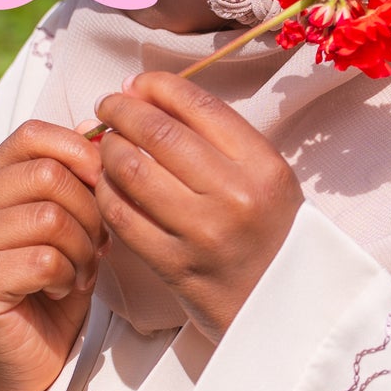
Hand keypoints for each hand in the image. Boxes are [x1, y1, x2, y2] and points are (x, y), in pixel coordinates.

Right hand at [0, 119, 105, 390]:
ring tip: (76, 271)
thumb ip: (76, 175)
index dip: (81, 153)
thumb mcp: (70, 218)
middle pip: (49, 175)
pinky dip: (67, 278)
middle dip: (90, 212)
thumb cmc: (52, 282)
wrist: (26, 357)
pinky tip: (58, 291)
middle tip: (95, 246)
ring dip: (82, 250)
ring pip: (50, 217)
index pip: (34, 135)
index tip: (103, 187)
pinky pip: (44, 260)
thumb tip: (100, 125)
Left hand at [94, 72, 302, 342]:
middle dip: (121, 111)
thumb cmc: (270, 232)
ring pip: (132, 170)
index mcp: (262, 166)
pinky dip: (105, 191)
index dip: (156, 86)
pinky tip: (106, 184)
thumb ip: (215, 135)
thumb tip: (143, 91)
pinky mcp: (174, 266)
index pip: (198, 105)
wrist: (284, 306)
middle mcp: (235, 196)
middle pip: (158, 133)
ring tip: (106, 144)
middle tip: (108, 107)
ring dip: (108, 149)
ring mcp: (202, 233)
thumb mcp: (264, 176)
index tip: (135, 84)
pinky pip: (121, 216)